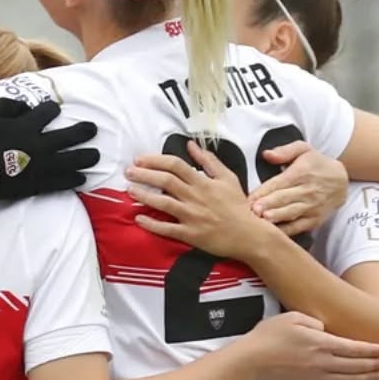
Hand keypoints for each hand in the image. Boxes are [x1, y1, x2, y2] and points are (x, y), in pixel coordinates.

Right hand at [0, 98, 99, 202]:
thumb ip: (10, 104)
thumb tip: (25, 106)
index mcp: (28, 125)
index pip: (49, 112)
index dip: (53, 110)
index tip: (55, 110)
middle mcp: (39, 144)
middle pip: (69, 136)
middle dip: (83, 131)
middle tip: (93, 129)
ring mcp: (40, 166)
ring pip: (72, 160)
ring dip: (86, 157)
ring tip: (95, 156)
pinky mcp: (36, 184)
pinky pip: (61, 182)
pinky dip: (74, 179)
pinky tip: (82, 178)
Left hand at [127, 142, 262, 260]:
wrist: (249, 234)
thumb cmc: (237, 205)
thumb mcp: (228, 178)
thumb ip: (209, 161)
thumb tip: (191, 145)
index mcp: (203, 182)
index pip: (175, 165)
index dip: (155, 160)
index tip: (140, 159)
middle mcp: (195, 197)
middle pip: (166, 181)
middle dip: (144, 174)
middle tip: (128, 171)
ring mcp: (192, 216)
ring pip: (164, 203)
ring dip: (144, 195)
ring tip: (129, 190)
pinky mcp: (190, 234)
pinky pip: (167, 228)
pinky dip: (152, 224)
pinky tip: (138, 218)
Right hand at [240, 311, 378, 379]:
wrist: (249, 361)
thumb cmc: (268, 336)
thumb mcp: (293, 317)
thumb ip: (315, 323)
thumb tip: (327, 331)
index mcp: (321, 344)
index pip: (355, 348)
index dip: (372, 350)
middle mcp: (322, 363)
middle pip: (356, 366)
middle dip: (374, 365)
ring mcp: (315, 378)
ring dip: (365, 378)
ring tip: (377, 376)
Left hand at [248, 141, 348, 237]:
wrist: (342, 181)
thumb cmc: (316, 165)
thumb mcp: (304, 150)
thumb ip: (285, 151)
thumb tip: (266, 154)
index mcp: (301, 173)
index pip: (278, 183)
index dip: (262, 192)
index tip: (248, 199)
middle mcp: (307, 190)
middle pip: (283, 199)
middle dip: (267, 205)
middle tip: (252, 211)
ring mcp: (312, 207)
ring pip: (291, 213)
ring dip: (276, 217)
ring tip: (263, 221)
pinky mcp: (314, 220)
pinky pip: (298, 227)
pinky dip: (286, 231)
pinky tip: (273, 234)